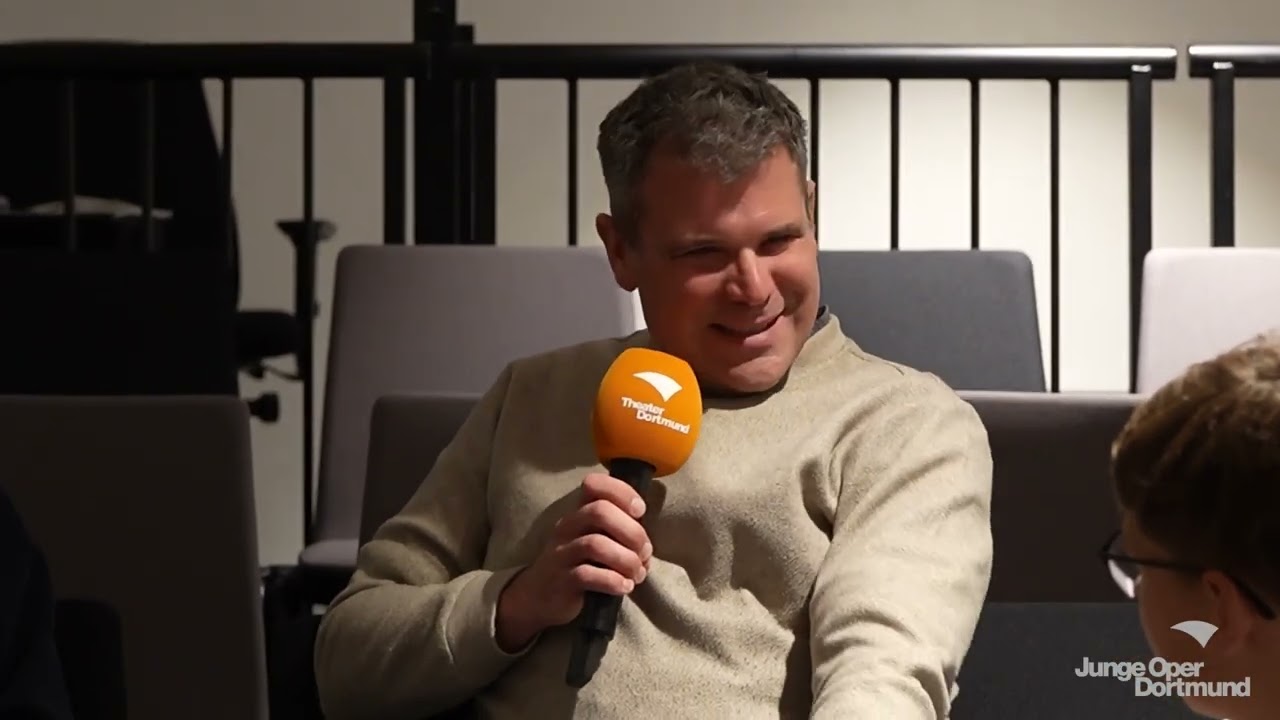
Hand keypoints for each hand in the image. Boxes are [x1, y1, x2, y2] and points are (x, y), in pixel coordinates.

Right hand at [496, 472, 652, 651]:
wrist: (538, 596)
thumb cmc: (576, 565)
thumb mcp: (594, 541)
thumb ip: (618, 534)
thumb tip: (646, 546)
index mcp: (578, 512)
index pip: (595, 485)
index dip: (623, 492)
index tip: (640, 511)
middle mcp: (568, 527)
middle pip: (599, 512)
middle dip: (631, 531)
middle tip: (644, 553)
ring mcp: (561, 553)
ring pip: (595, 544)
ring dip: (626, 559)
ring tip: (637, 574)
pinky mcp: (561, 580)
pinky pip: (587, 575)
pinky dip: (613, 581)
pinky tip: (624, 587)